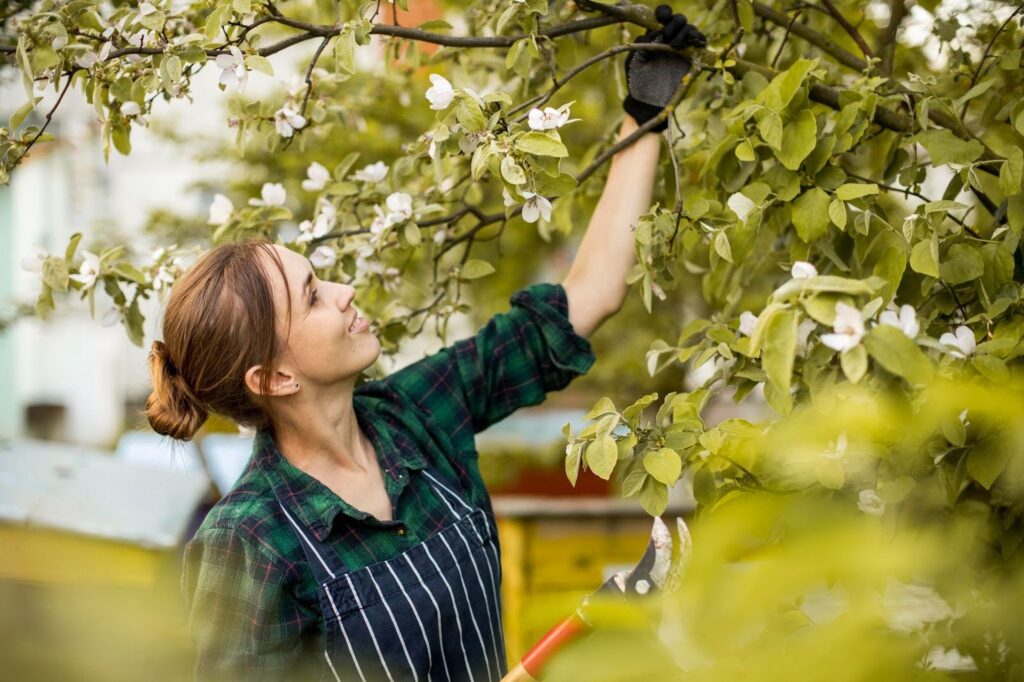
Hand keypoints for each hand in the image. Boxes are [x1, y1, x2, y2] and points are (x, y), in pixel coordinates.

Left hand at [623, 4, 707, 131]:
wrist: (649, 103)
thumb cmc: (638, 82)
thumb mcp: (634, 61)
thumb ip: (641, 44)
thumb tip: (652, 30)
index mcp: (654, 36)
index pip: (663, 16)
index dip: (664, 13)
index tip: (662, 18)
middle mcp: (670, 39)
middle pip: (678, 20)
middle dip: (675, 23)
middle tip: (667, 35)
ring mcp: (683, 48)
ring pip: (689, 29)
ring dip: (684, 32)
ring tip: (675, 46)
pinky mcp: (693, 58)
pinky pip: (700, 43)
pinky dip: (698, 39)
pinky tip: (693, 44)